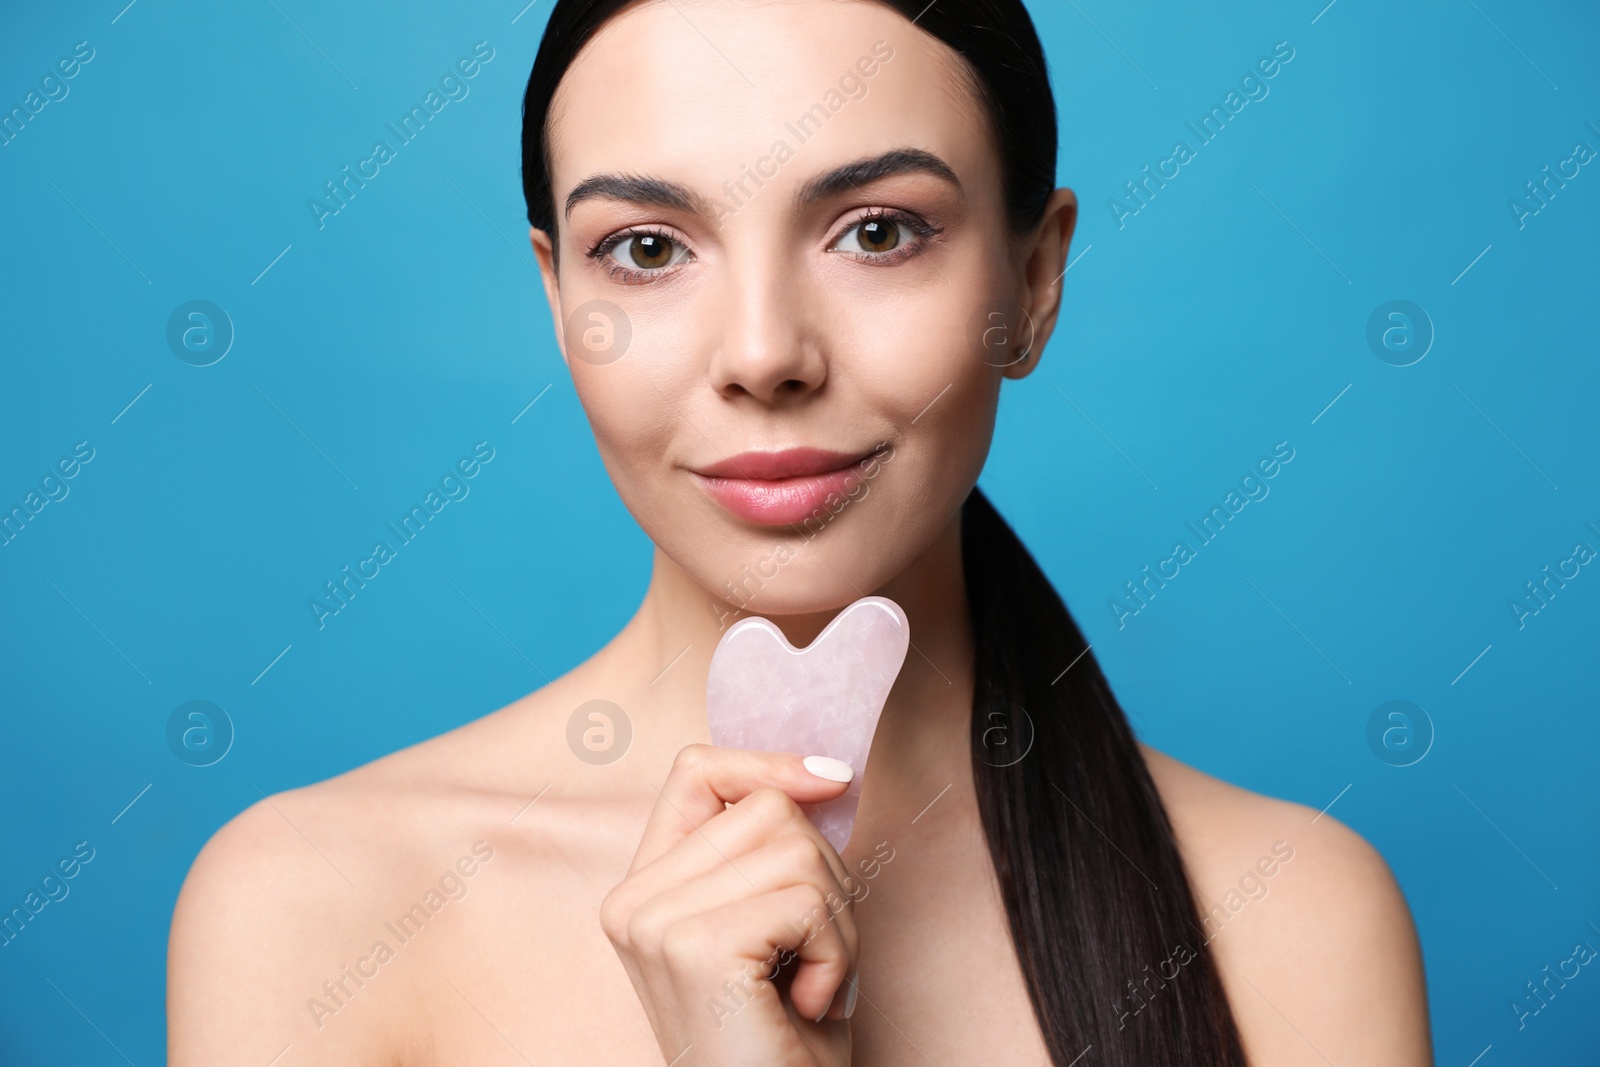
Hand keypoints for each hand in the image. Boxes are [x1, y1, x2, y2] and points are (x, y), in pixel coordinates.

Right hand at [601, 744, 862, 1066]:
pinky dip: (836, 953)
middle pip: (768, 808)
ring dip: (836, 920)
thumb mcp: (774, 926)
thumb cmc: (782, 1041)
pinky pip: (806, 900)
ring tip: (811, 983)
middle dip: (825, 876)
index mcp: (643, 889)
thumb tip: (825, 772)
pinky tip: (810, 1003)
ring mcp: (652, 921)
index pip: (696, 770)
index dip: (767, 763)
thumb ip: (771, 852)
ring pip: (795, 849)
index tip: (832, 782)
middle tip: (812, 956)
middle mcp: (631, 900)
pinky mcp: (691, 947)